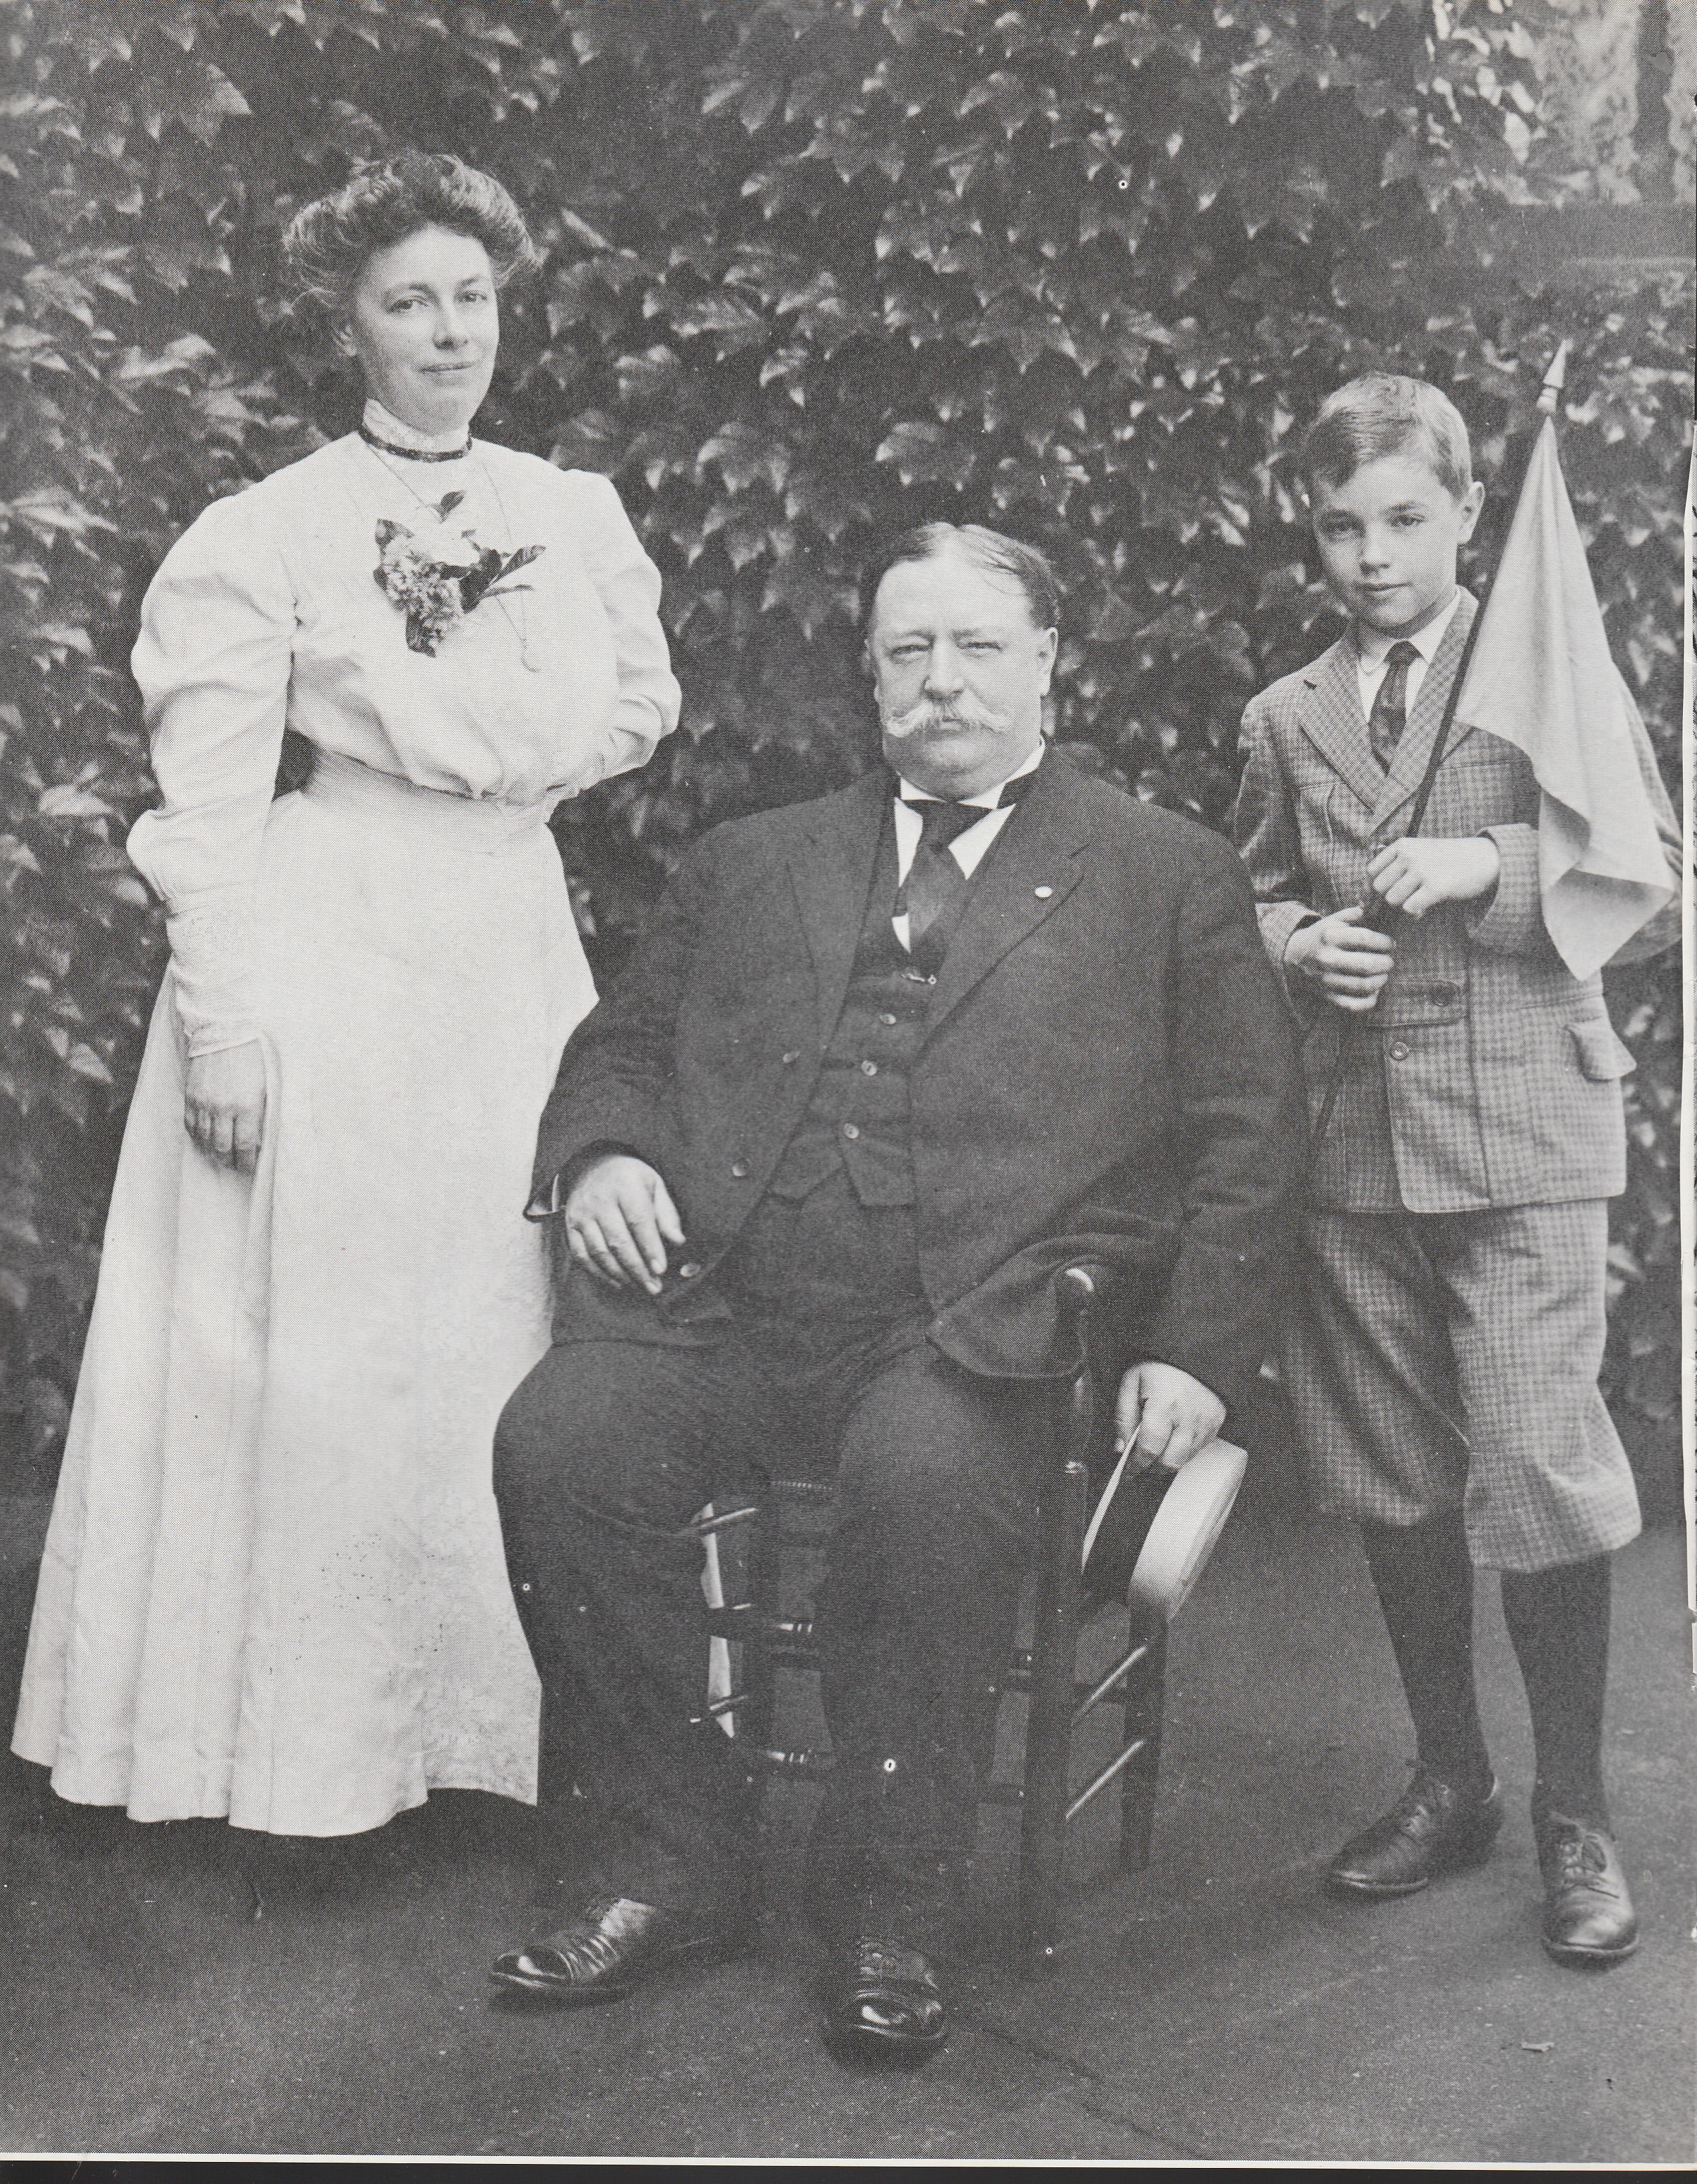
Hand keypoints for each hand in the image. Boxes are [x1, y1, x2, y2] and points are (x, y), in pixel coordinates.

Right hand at [183, 1041, 266, 1174]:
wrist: (225, 1031)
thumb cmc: (252, 1058)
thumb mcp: (266, 1086)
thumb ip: (261, 1114)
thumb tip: (259, 1139)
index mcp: (248, 1105)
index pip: (247, 1145)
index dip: (248, 1162)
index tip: (250, 1168)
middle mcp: (224, 1107)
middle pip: (223, 1147)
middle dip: (230, 1161)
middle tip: (235, 1165)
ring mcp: (204, 1102)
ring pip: (205, 1140)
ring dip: (213, 1151)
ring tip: (221, 1156)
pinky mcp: (191, 1096)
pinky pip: (191, 1125)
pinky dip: (198, 1136)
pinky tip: (205, 1139)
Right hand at [564, 1154, 685, 1294]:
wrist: (592, 1163)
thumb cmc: (630, 1178)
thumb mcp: (654, 1185)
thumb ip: (667, 1214)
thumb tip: (678, 1241)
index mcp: (625, 1186)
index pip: (638, 1221)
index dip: (650, 1247)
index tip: (661, 1269)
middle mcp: (600, 1200)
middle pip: (618, 1241)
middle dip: (638, 1269)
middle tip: (654, 1287)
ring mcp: (582, 1214)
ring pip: (599, 1251)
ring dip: (620, 1274)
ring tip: (639, 1286)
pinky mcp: (570, 1225)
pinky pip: (581, 1254)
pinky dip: (598, 1272)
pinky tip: (616, 1281)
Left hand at [1112, 1361, 1226, 1472]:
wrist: (1193, 1354)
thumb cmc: (1160, 1366)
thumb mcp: (1131, 1383)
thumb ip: (1124, 1417)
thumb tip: (1121, 1447)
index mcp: (1165, 1405)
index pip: (1150, 1449)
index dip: (1136, 1464)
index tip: (1128, 1469)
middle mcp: (1189, 1418)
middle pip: (1170, 1462)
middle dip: (1151, 1468)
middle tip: (1140, 1462)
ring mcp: (1206, 1423)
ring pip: (1184, 1460)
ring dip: (1167, 1461)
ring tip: (1156, 1449)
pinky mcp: (1215, 1425)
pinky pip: (1197, 1450)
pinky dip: (1182, 1452)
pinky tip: (1172, 1439)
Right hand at [1285, 905, 1396, 1012]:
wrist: (1295, 956)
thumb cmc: (1321, 937)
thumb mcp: (1332, 920)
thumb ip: (1353, 913)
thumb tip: (1372, 909)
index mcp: (1330, 937)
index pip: (1364, 939)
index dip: (1384, 942)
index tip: (1390, 944)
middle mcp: (1328, 959)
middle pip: (1366, 965)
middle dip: (1385, 963)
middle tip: (1389, 961)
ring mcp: (1327, 979)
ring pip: (1362, 985)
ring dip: (1380, 980)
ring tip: (1383, 974)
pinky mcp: (1328, 996)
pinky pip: (1352, 1005)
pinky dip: (1369, 1001)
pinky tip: (1374, 991)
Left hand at [1367, 835, 1500, 918]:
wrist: (1484, 859)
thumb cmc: (1448, 859)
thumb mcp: (1420, 851)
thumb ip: (1395, 865)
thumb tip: (1367, 896)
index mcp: (1402, 845)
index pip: (1371, 872)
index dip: (1379, 885)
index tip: (1393, 890)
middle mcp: (1410, 856)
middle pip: (1379, 888)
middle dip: (1390, 897)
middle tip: (1408, 897)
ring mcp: (1422, 871)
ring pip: (1392, 900)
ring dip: (1402, 906)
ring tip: (1417, 901)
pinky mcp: (1436, 887)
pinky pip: (1409, 908)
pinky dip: (1415, 913)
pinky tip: (1424, 909)